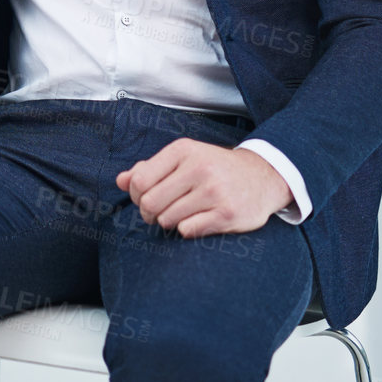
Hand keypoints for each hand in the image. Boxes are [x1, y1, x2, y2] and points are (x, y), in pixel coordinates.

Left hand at [115, 139, 292, 237]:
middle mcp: (199, 168)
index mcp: (183, 151)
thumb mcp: (183, 159)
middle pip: (150, 202)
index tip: (144, 197)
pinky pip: (187, 230)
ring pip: (167, 218)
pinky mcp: (228, 214)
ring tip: (180, 214)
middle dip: (149, 213)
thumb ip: (149, 169)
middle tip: (158, 213)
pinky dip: (186, 229)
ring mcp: (215, 191)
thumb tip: (119, 181)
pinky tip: (197, 220)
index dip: (135, 195)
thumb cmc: (214, 168)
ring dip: (168, 222)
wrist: (262, 177)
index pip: (139, 181)